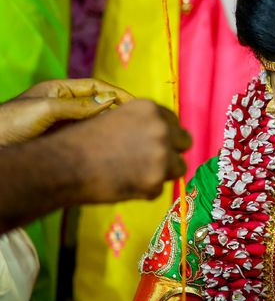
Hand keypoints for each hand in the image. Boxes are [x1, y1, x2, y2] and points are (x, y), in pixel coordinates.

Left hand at [0, 78, 132, 146]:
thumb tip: (111, 102)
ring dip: (111, 127)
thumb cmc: (9, 123)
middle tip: (138, 121)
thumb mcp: (45, 109)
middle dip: (119, 110)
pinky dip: (100, 141)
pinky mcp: (61, 143)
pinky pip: (86, 139)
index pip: (96, 87)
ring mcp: (62, 125)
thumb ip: (79, 105)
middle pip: (98, 104)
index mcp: (59, 91)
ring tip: (129, 135)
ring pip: (94, 123)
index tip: (137, 104)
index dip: (118, 93)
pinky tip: (112, 149)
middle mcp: (63, 106)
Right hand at [62, 99, 191, 202]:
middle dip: (172, 151)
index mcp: (150, 109)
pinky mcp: (156, 182)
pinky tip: (123, 185)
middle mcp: (161, 129)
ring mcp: (162, 156)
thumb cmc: (80, 140)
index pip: (173, 121)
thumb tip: (157, 133)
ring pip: (178, 167)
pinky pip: (159, 188)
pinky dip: (145, 190)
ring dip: (163, 172)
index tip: (154, 142)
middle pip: (184, 142)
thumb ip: (140, 124)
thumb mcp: (113, 117)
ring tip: (134, 174)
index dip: (165, 133)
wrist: (63, 164)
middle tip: (152, 161)